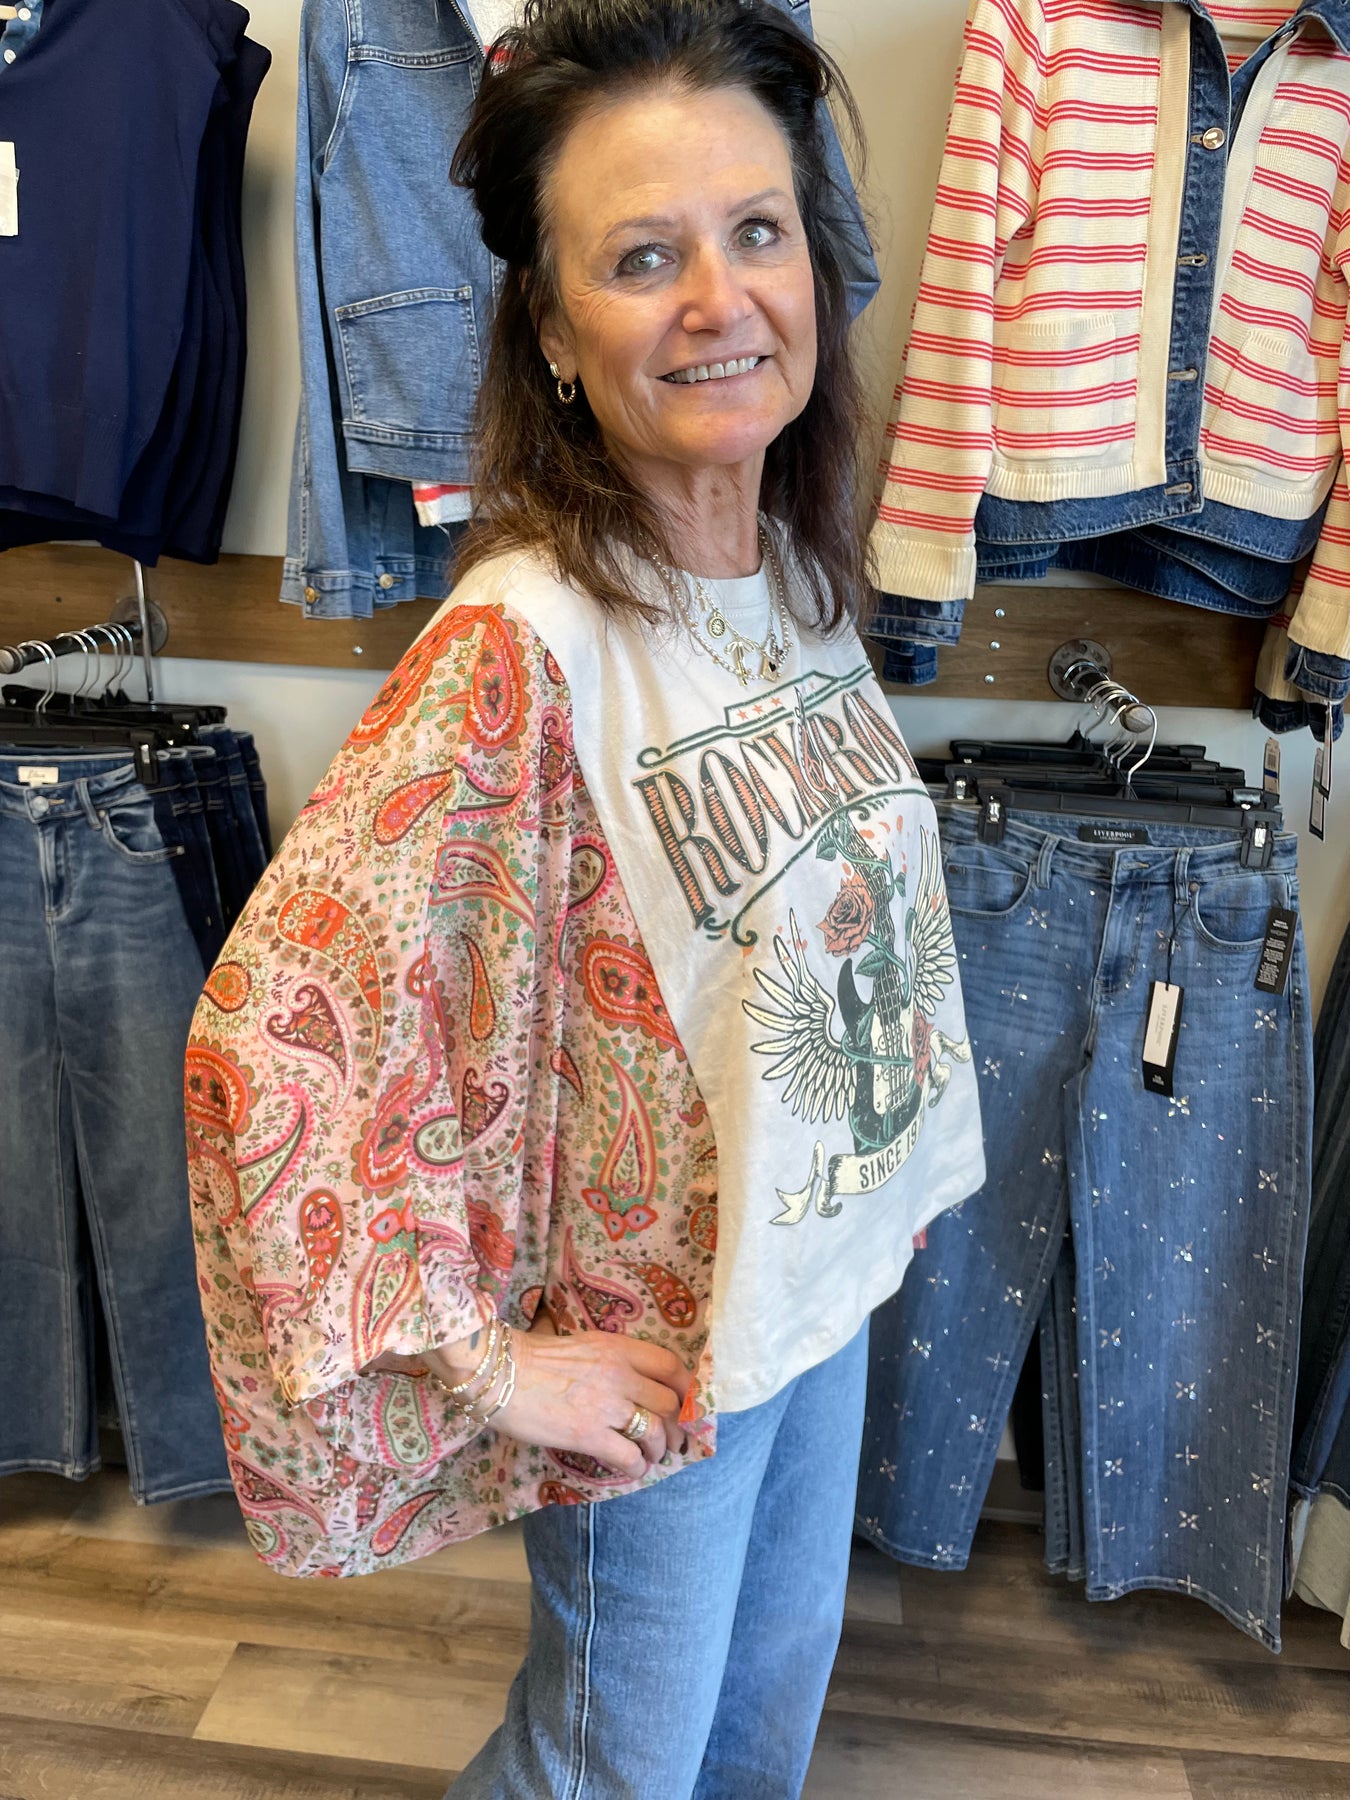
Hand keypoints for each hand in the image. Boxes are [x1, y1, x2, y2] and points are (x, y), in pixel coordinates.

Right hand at [424, 1315, 690, 1479]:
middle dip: (676, 1426)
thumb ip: (611, 1360)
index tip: (685, 1403)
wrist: (498, 1374)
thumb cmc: (533, 1357)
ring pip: (654, 1432)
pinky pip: (628, 1456)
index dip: (685, 1388)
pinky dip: (637, 1467)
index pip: (671, 1366)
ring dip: (658, 1449)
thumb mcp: (583, 1345)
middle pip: (668, 1403)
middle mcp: (620, 1374)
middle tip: (673, 1439)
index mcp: (618, 1348)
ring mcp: (606, 1405)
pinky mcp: (589, 1435)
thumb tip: (632, 1380)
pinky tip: (634, 1470)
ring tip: (653, 1456)